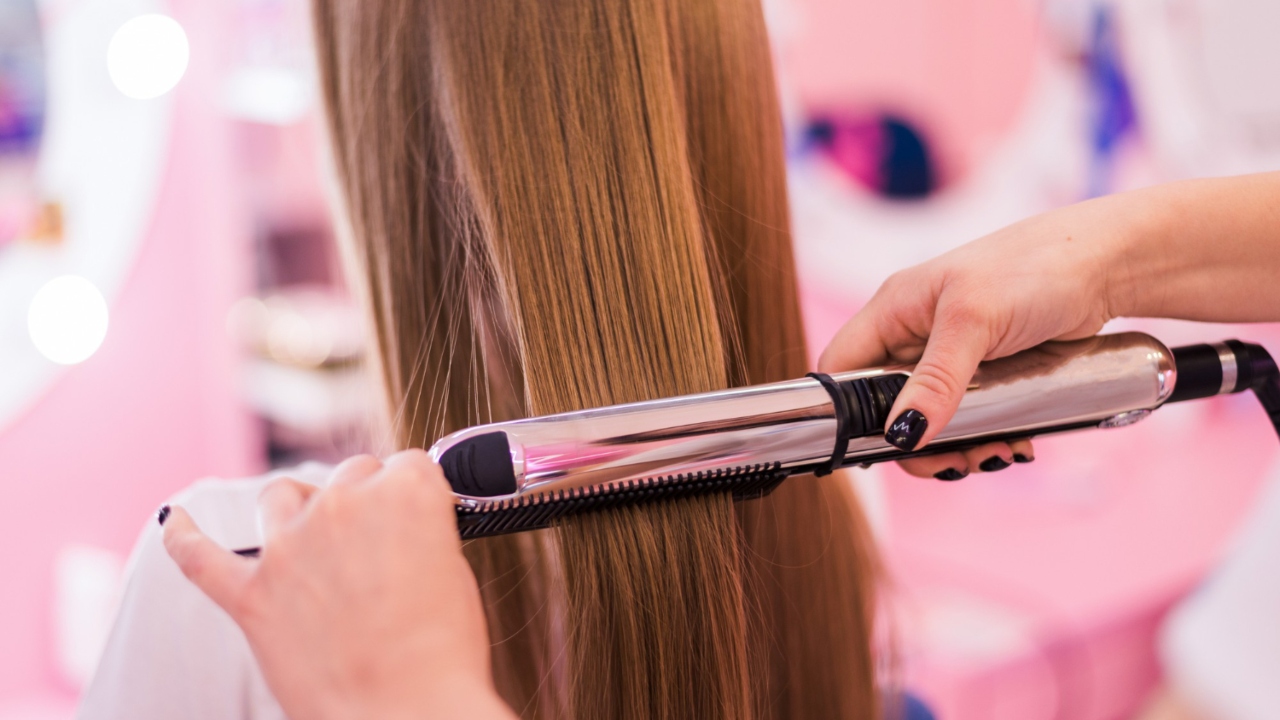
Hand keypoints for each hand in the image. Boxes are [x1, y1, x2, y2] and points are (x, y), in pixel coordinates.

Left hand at [161, 451, 513, 719]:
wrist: (406, 714)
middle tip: (379, 552)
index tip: (416, 521)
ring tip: (313, 541)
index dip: (414, 498)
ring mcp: (290, 547)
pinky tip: (175, 521)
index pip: (407, 467)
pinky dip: (183, 535)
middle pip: (351, 474)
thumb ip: (422, 537)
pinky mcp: (251, 596)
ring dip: (299, 509)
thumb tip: (402, 536)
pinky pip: (199, 557)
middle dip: (365, 505)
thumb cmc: (441, 656)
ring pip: (282, 495)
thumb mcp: (456, 576)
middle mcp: (344, 505)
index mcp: (405, 493)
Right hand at [818, 193, 1135, 478]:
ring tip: (995, 453)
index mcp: (893, 311)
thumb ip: (937, 380)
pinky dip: (985, 440)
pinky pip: (969, 420)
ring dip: (955, 449)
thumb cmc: (1035, 268)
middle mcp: (914, 335)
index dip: (842, 411)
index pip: (840, 368)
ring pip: (929, 421)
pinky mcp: (988, 374)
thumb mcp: (975, 321)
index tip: (874, 448)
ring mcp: (952, 357)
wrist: (1109, 264)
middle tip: (953, 462)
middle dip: (915, 444)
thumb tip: (903, 434)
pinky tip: (1015, 443)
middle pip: (884, 408)